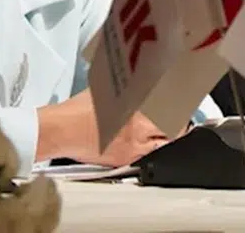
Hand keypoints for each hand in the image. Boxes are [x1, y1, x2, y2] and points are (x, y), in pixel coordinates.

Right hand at [35, 90, 179, 166]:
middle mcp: (137, 129)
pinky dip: (150, 150)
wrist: (60, 131)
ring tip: (172, 133)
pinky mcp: (124, 160)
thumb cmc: (76, 110)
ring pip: (162, 145)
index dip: (180, 107)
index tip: (184, 103)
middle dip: (180, 126)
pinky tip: (148, 144)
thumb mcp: (103, 91)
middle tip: (183, 121)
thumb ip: (123, 89)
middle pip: (172, 129)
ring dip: (167, 139)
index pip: (168, 108)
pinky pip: (145, 156)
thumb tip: (134, 84)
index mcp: (134, 108)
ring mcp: (132, 147)